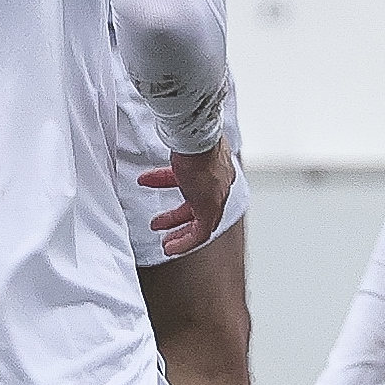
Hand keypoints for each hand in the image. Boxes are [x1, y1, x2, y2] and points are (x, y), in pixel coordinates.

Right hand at [141, 142, 236, 260]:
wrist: (197, 140)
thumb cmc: (190, 138)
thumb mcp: (183, 146)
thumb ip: (178, 149)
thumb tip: (169, 139)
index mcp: (216, 167)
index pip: (202, 187)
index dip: (185, 196)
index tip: (173, 202)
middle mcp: (220, 183)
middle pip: (200, 207)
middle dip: (179, 218)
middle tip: (164, 224)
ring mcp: (217, 196)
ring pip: (201, 223)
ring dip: (180, 232)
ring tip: (165, 240)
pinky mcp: (210, 209)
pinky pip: (200, 234)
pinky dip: (184, 242)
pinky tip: (171, 247)